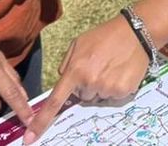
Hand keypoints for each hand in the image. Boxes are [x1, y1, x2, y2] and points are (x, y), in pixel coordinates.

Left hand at [24, 16, 148, 141]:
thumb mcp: (78, 43)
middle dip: (86, 86)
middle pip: (82, 97)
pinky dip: (115, 88)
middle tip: (98, 67)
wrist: (136, 32)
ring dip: (101, 87)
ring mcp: (107, 88)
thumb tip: (63, 81)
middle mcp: (90, 82)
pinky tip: (120, 72)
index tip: (31, 137)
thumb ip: (66, 65)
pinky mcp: (123, 91)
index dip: (42, 121)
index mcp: (76, 70)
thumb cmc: (105, 36)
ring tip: (110, 67)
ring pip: (97, 98)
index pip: (55, 101)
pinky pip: (112, 98)